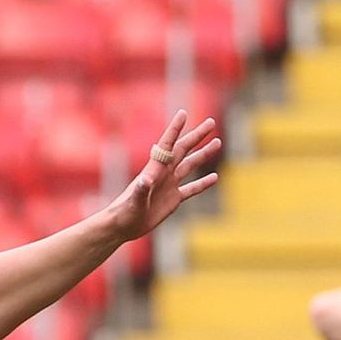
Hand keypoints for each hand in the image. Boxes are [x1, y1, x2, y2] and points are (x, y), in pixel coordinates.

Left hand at [100, 111, 221, 243]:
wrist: (122, 226)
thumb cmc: (124, 212)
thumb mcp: (133, 201)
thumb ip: (140, 190)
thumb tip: (146, 180)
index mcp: (154, 169)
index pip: (167, 144)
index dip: (175, 129)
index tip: (183, 113)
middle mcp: (163, 173)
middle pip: (183, 149)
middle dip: (197, 136)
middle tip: (211, 122)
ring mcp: (169, 185)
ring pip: (190, 166)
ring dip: (204, 154)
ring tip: (218, 142)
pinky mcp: (173, 199)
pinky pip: (191, 189)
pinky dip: (203, 183)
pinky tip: (215, 177)